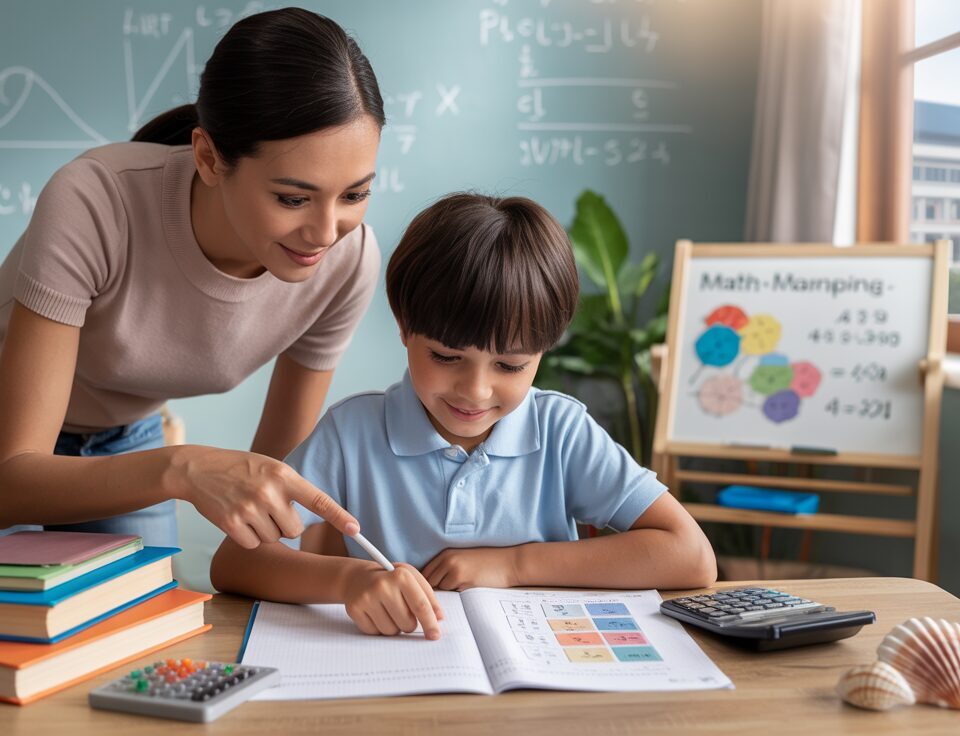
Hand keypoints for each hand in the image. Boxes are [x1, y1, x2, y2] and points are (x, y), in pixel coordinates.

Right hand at [167, 445, 358, 548]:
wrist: (198, 468)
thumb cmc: (240, 468)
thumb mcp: (271, 467)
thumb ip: (291, 487)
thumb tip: (311, 516)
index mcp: (284, 475)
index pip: (318, 499)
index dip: (339, 516)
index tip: (356, 529)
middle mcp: (269, 492)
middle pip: (295, 529)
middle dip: (285, 524)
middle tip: (268, 508)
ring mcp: (250, 508)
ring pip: (275, 539)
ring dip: (265, 530)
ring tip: (249, 508)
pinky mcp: (231, 523)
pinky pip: (254, 545)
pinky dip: (247, 537)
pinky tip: (237, 518)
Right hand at [343, 562, 443, 638]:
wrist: (357, 577)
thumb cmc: (390, 579)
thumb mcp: (411, 578)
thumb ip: (428, 596)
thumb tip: (439, 618)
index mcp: (401, 576)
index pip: (420, 606)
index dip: (430, 623)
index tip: (435, 635)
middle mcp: (383, 586)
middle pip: (407, 623)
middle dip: (409, 623)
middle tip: (402, 611)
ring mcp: (367, 598)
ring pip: (391, 631)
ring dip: (394, 626)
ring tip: (388, 610)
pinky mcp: (355, 609)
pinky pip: (375, 633)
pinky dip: (379, 627)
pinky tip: (375, 613)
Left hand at [422, 547, 520, 590]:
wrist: (509, 563)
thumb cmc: (488, 565)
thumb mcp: (464, 562)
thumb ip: (446, 571)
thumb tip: (428, 590)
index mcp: (446, 554)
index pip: (424, 573)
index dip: (424, 587)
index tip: (429, 596)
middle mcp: (447, 559)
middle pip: (427, 583)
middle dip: (431, 593)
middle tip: (438, 601)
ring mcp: (453, 567)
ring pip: (438, 589)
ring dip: (444, 595)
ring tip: (457, 594)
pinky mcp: (462, 577)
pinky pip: (449, 593)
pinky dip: (455, 596)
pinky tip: (466, 593)